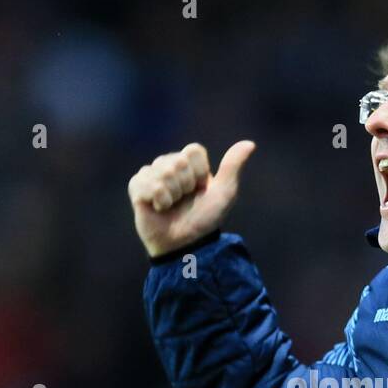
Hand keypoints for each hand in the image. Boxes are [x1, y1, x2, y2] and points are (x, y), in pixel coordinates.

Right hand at [128, 140, 255, 257]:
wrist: (186, 244)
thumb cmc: (205, 219)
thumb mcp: (224, 193)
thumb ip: (233, 166)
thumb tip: (250, 143)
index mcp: (189, 163)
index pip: (193, 151)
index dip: (199, 173)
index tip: (200, 189)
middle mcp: (169, 165)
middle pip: (177, 162)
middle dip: (185, 186)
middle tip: (184, 201)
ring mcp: (151, 174)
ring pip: (162, 172)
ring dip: (172, 195)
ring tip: (171, 207)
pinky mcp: (137, 187)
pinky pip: (148, 184)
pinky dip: (158, 200)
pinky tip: (158, 208)